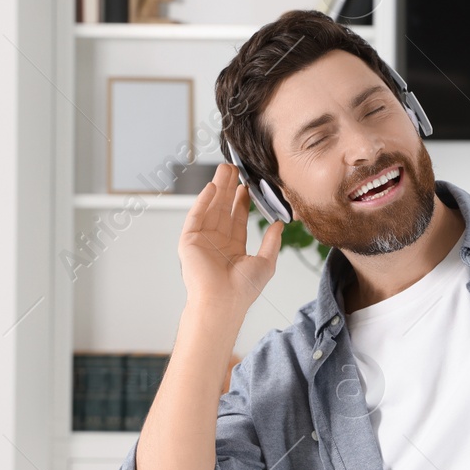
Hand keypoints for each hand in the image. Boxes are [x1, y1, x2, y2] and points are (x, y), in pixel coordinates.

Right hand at [178, 162, 283, 319]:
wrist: (224, 301)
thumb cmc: (244, 288)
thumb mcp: (266, 262)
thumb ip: (272, 241)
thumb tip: (280, 224)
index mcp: (233, 248)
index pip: (237, 218)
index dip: (242, 200)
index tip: (247, 184)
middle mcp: (216, 242)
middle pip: (223, 208)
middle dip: (229, 188)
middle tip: (234, 168)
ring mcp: (202, 240)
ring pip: (211, 208)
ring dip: (217, 188)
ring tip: (224, 169)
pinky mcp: (189, 241)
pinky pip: (196, 216)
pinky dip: (203, 201)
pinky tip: (212, 187)